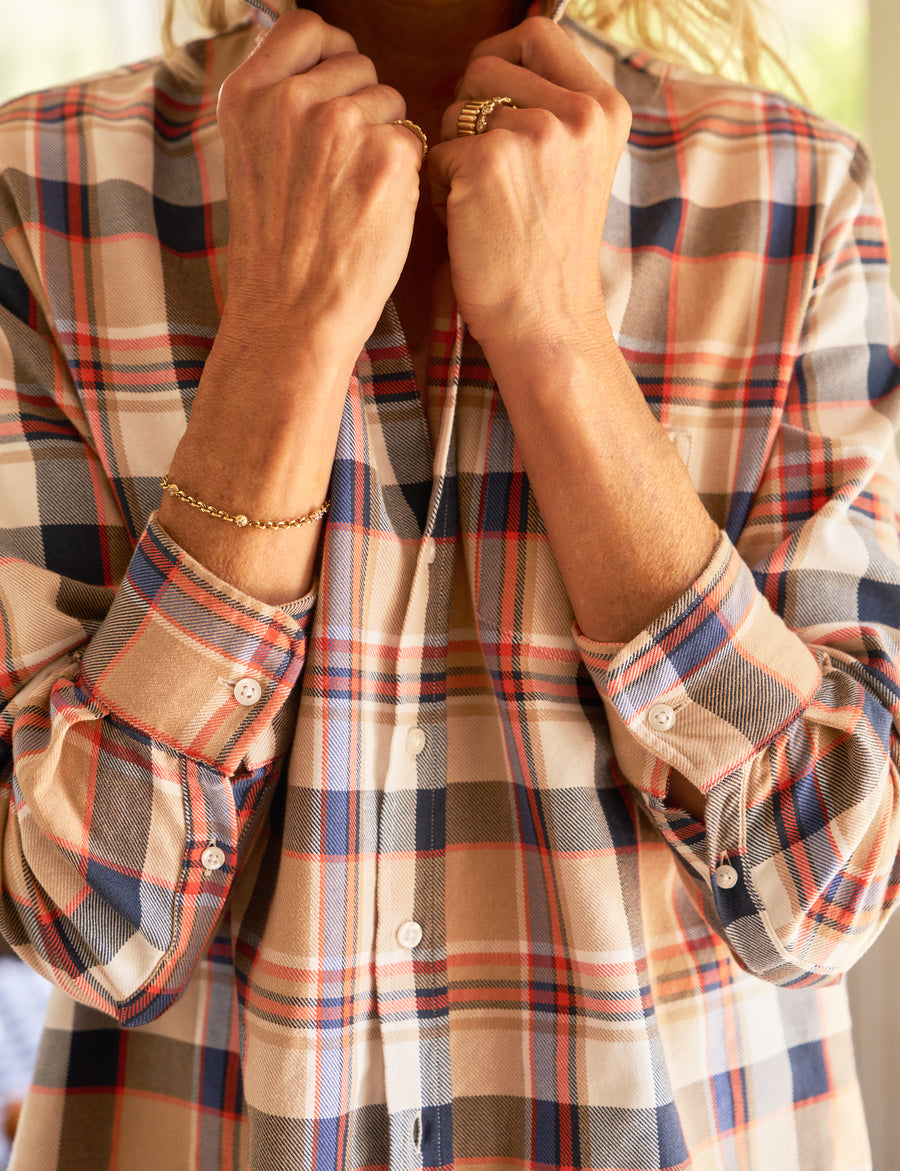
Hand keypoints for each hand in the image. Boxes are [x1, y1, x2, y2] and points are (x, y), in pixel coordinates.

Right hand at [216, 8, 423, 368]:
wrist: (291, 314)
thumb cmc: (277, 250)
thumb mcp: (252, 159)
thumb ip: (280, 105)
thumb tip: (327, 65)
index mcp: (246, 94)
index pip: (307, 27)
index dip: (330, 55)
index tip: (334, 91)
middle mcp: (289, 99)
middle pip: (356, 63)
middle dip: (360, 106)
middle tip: (339, 171)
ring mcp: (339, 123)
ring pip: (389, 99)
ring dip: (384, 138)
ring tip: (353, 193)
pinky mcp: (387, 153)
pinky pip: (413, 138)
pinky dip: (404, 173)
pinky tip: (376, 209)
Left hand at [427, 17, 630, 349]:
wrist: (546, 321)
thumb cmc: (549, 254)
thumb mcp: (578, 168)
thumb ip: (556, 111)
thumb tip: (501, 61)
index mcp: (605, 107)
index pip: (536, 33)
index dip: (500, 60)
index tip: (491, 102)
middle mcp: (577, 112)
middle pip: (484, 67)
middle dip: (469, 114)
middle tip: (486, 172)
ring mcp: (534, 133)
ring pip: (455, 112)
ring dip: (454, 155)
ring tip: (482, 206)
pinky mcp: (487, 161)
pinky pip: (436, 152)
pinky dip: (439, 190)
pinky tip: (468, 225)